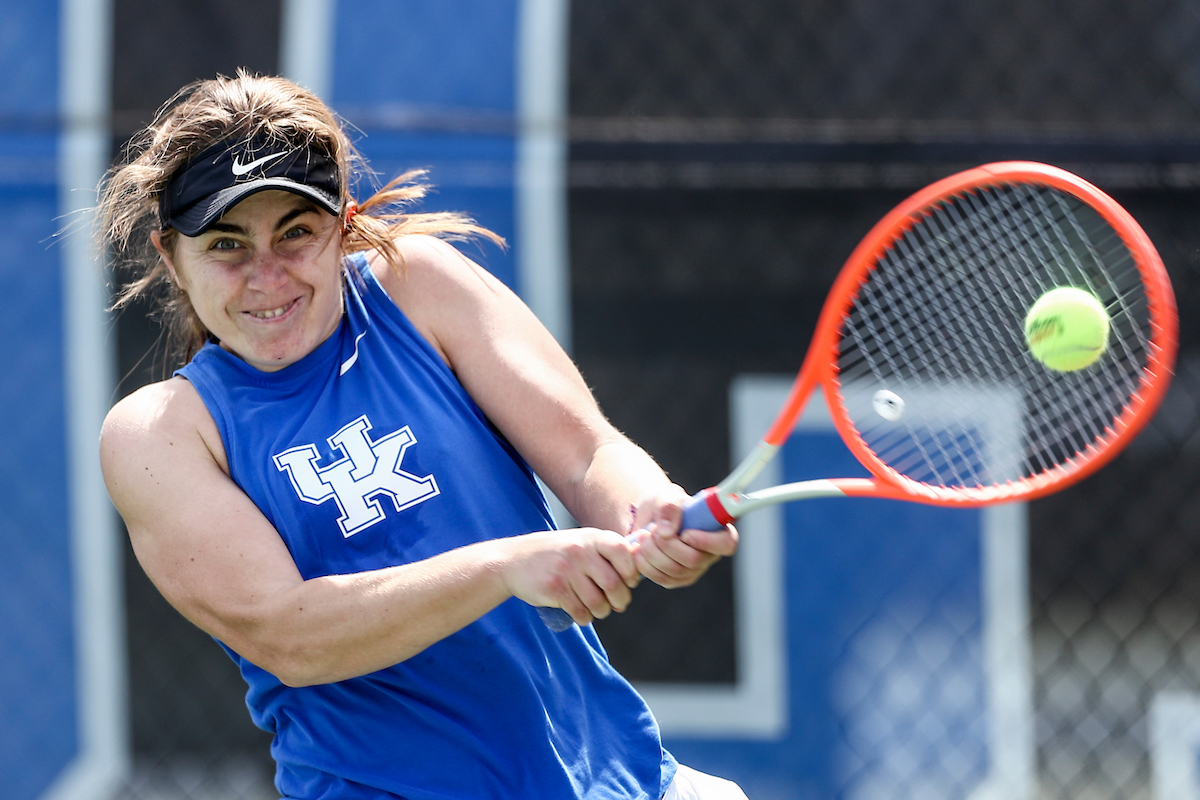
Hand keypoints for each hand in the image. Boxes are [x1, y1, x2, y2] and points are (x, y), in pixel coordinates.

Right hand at [499, 528, 640, 625]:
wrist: (512, 561)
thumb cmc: (554, 553)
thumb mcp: (579, 541)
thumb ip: (606, 548)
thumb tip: (643, 552)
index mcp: (590, 537)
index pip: (623, 551)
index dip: (631, 571)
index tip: (628, 581)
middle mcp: (579, 551)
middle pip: (614, 583)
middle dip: (620, 600)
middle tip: (617, 604)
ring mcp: (566, 570)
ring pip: (598, 601)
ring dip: (602, 611)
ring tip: (599, 609)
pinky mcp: (555, 589)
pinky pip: (580, 611)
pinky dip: (585, 618)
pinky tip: (582, 614)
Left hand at [629, 485, 738, 588]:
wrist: (648, 518)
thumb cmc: (665, 505)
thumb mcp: (667, 496)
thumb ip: (669, 507)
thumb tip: (667, 531)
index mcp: (717, 530)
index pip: (726, 543)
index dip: (708, 542)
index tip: (685, 533)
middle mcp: (709, 553)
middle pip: (694, 560)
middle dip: (667, 545)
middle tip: (651, 530)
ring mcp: (693, 570)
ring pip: (676, 571)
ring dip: (653, 553)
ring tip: (642, 536)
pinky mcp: (676, 579)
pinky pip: (662, 579)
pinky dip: (645, 565)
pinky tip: (637, 550)